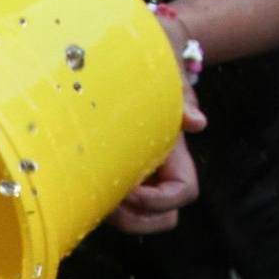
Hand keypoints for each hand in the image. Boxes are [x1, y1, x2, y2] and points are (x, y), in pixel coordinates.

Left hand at [110, 10, 207, 234]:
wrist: (132, 58)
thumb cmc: (154, 70)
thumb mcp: (168, 80)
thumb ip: (183, 101)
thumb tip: (198, 123)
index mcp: (174, 157)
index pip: (184, 193)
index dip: (161, 200)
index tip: (131, 188)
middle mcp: (157, 175)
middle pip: (164, 218)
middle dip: (138, 218)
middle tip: (110, 202)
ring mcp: (135, 181)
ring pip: (137, 220)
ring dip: (117, 217)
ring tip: (93, 197)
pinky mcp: (110, 180)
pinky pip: (110, 208)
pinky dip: (99, 207)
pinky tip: (80, 189)